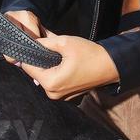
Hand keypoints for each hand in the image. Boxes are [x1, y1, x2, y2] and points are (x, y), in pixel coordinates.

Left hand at [2, 11, 119, 101]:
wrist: (112, 66)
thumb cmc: (90, 54)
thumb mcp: (64, 43)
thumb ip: (44, 43)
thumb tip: (31, 42)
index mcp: (51, 83)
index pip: (27, 67)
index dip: (30, 54)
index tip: (36, 45)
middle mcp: (53, 94)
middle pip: (36, 73)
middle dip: (40, 59)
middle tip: (50, 47)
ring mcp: (61, 96)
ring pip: (45, 76)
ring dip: (48, 65)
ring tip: (59, 54)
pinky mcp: (67, 95)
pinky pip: (55, 81)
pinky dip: (56, 71)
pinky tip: (65, 62)